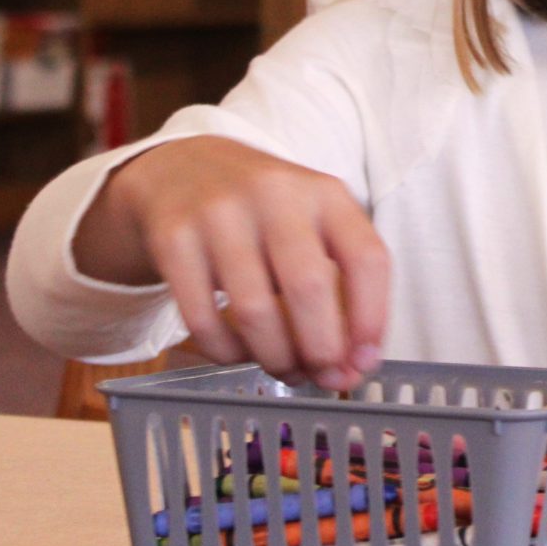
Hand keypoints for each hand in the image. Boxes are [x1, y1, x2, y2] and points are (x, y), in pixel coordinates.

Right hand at [95, 136, 389, 390]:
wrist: (182, 169)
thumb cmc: (265, 212)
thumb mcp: (312, 222)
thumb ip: (340, 286)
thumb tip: (351, 368)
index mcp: (325, 192)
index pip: (366, 259)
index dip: (372, 320)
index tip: (364, 362)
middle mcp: (275, 195)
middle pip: (309, 288)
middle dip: (321, 350)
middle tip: (323, 377)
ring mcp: (219, 214)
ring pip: (254, 311)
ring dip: (276, 358)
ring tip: (285, 369)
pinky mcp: (174, 238)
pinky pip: (203, 319)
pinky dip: (227, 352)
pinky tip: (240, 352)